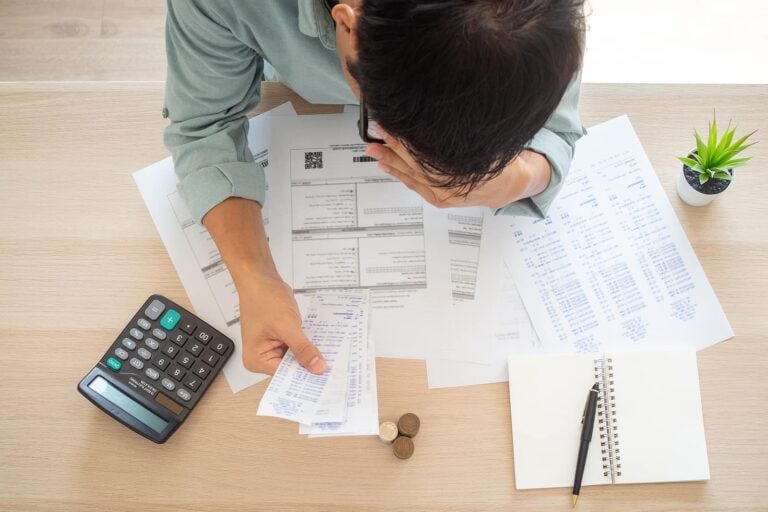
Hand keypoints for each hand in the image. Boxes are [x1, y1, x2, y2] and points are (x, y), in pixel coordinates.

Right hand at [238, 271, 326, 375]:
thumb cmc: (263, 299)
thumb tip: (317, 367)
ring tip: (330, 358)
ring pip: (297, 358)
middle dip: (309, 366)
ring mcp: (272, 348)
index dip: (305, 376)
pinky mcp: (281, 339)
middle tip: (332, 369)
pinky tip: (322, 344)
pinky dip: (308, 345)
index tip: (325, 380)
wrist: (261, 279)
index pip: (285, 376)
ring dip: (310, 354)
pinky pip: (297, 347)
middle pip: (291, 369)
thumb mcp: (286, 326)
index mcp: (257, 360)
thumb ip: (303, 348)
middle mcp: (262, 357)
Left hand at [364, 129, 550, 208]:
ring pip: (411, 175)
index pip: (429, 153)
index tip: (396, 123)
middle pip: (416, 162)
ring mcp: (442, 195)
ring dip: (390, 160)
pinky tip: (385, 166)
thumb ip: (464, 136)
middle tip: (379, 130)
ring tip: (373, 148)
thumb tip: (444, 116)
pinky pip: (415, 185)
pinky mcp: (438, 199)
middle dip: (394, 145)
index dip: (409, 138)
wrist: (510, 186)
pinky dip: (399, 175)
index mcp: (462, 170)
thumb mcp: (488, 142)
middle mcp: (450, 186)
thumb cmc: (500, 160)